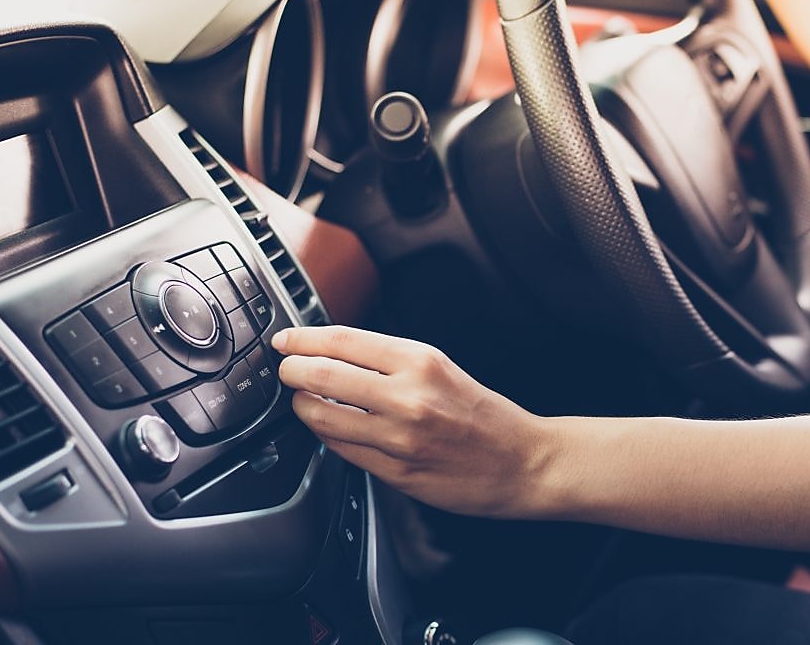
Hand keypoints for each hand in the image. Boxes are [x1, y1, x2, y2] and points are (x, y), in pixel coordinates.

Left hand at [273, 326, 554, 518]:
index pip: (344, 340)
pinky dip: (326, 435)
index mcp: (422, 361)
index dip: (304, 338)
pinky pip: (342, 450)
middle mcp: (409, 396)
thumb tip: (335, 353)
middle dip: (292, 371)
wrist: (523, 461)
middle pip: (323, 375)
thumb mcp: (442, 368)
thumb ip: (391, 360)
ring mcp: (400, 437)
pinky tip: (328, 428)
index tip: (286, 340)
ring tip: (302, 401)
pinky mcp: (396, 472)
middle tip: (286, 370)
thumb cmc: (485, 415)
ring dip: (302, 406)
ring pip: (323, 416)